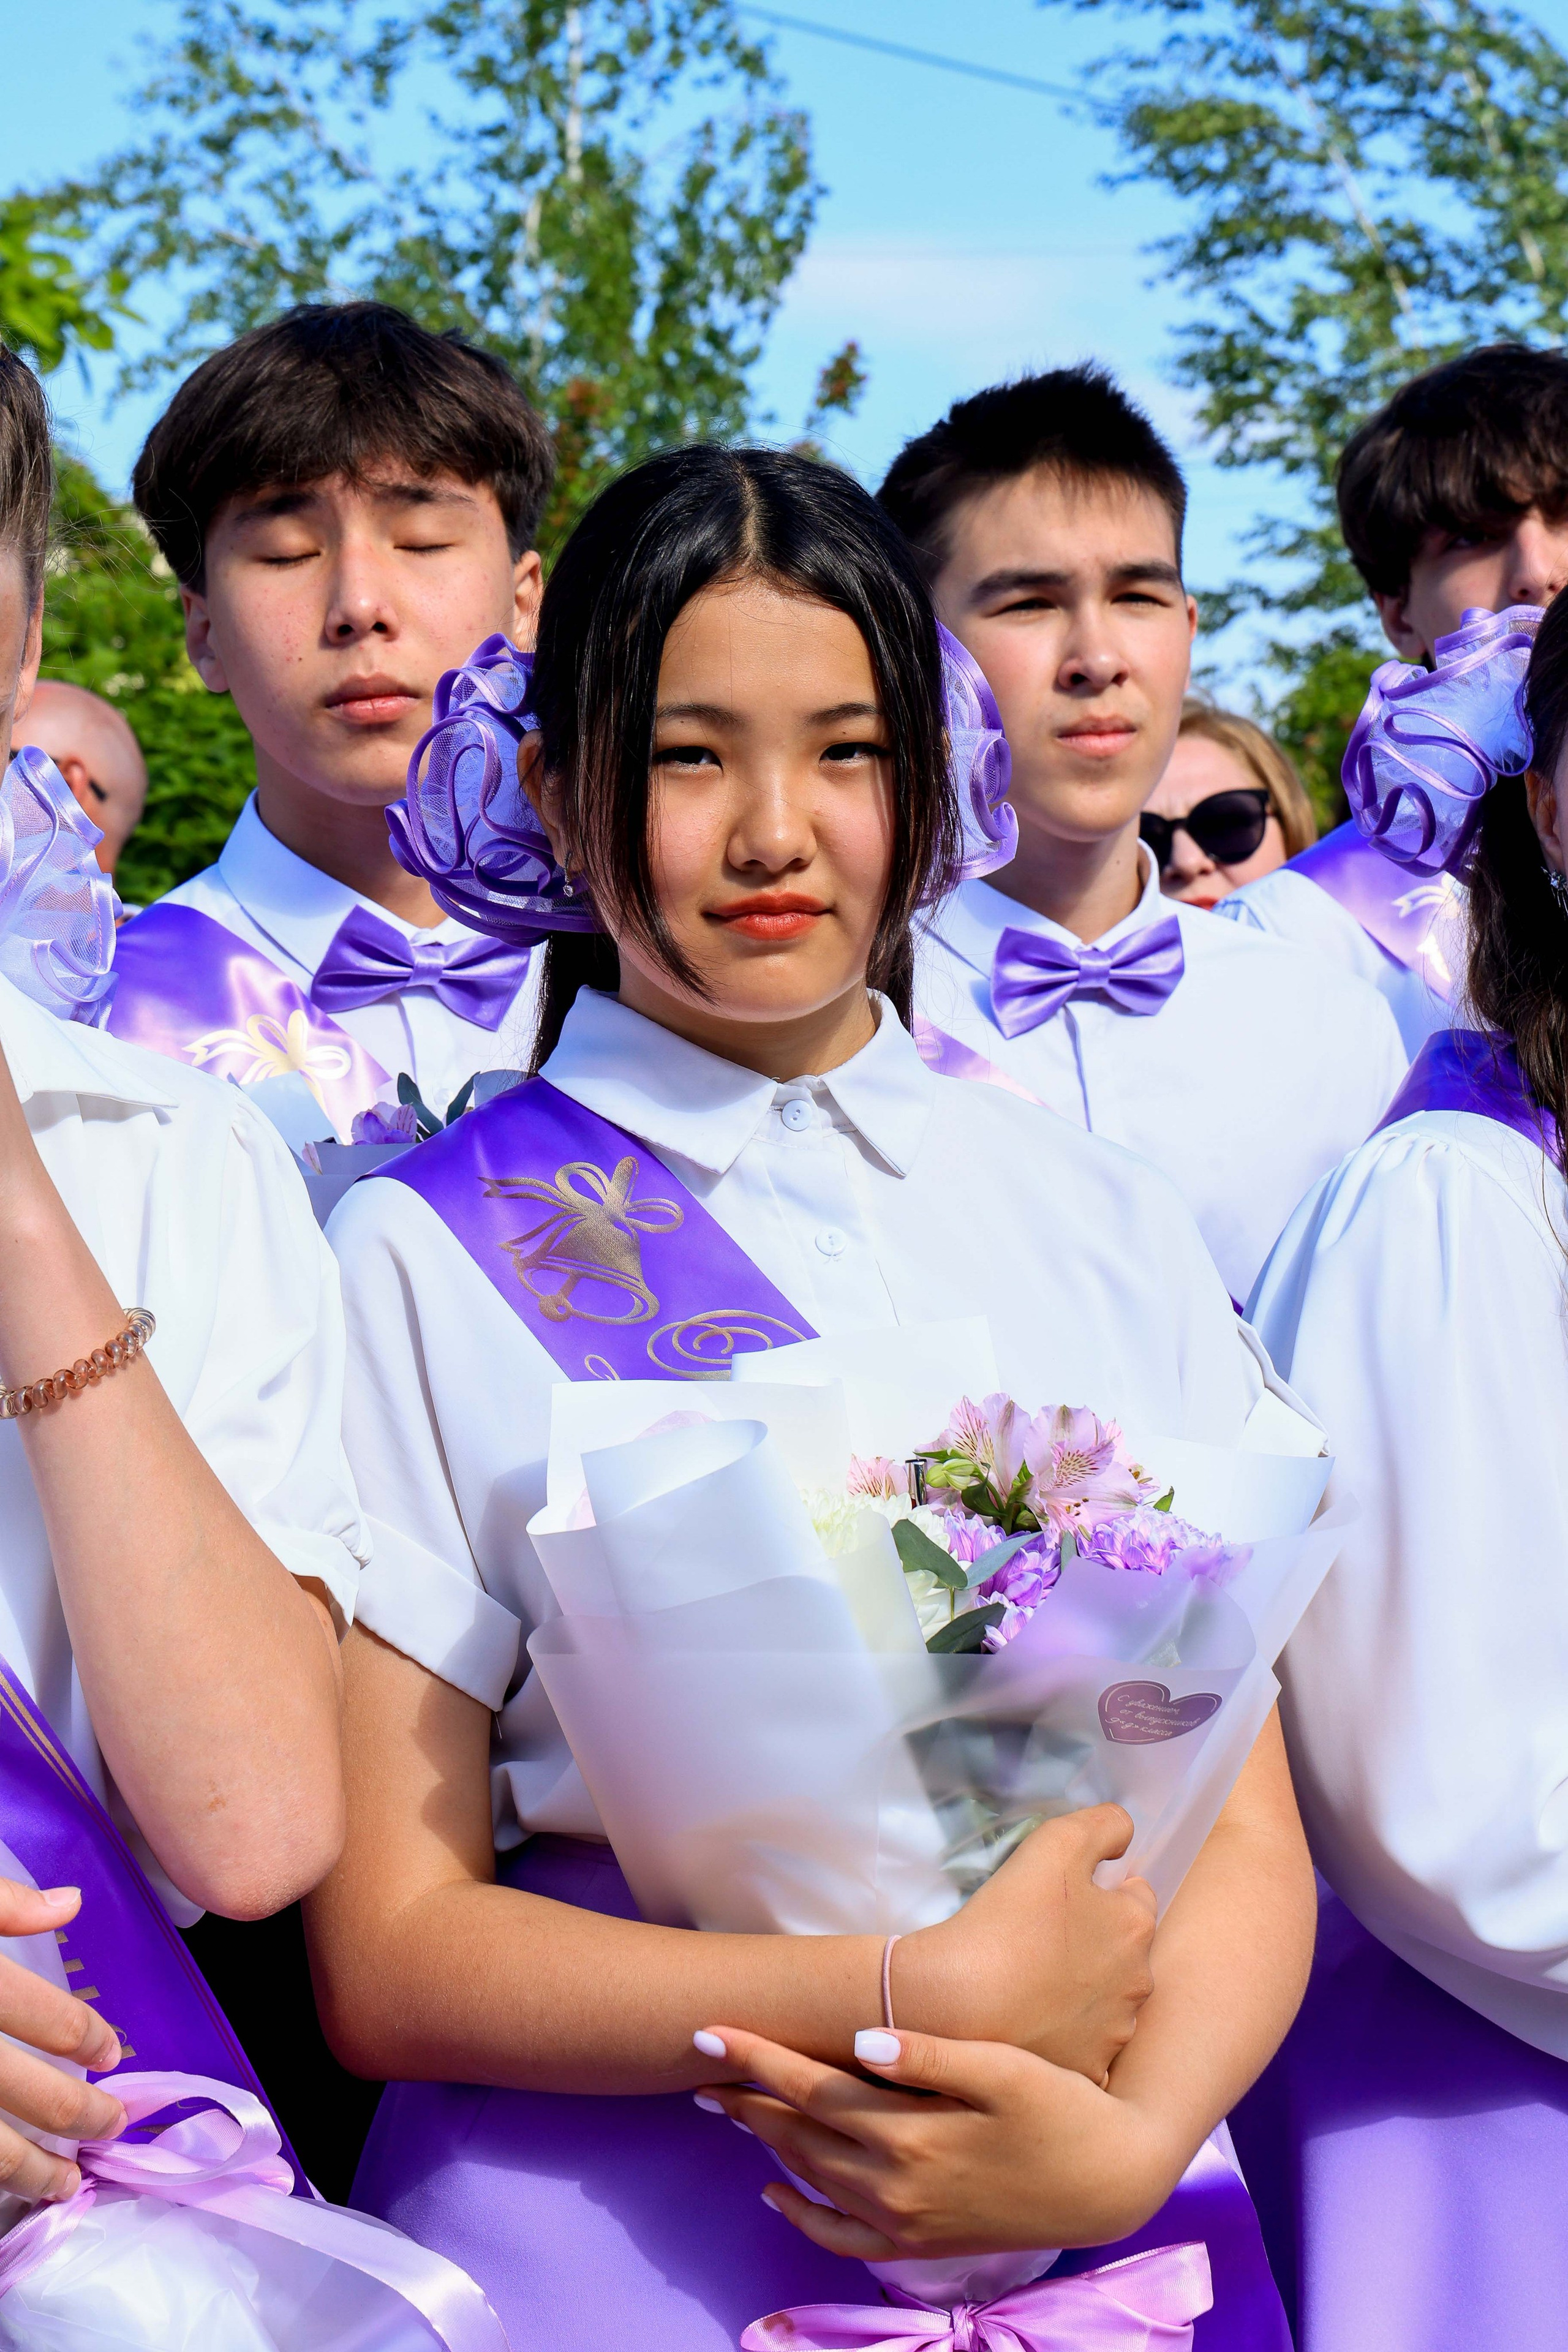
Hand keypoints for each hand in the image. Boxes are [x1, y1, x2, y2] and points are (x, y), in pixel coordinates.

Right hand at [0, 1879, 127, 2202]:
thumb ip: (6, 1903)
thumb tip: (69, 1903)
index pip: (49, 2020)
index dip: (86, 2039)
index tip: (107, 2052)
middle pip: (29, 2094)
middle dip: (76, 2118)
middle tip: (110, 2127)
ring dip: (29, 2172)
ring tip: (63, 2184)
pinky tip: (6, 2178)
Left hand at [692, 2021, 1179, 2259]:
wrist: (1108, 2184)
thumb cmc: (1061, 2109)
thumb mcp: (1003, 2069)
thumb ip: (927, 2056)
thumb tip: (857, 2040)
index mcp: (908, 2132)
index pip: (809, 2085)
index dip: (754, 2055)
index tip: (706, 2029)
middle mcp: (894, 2184)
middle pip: (797, 2132)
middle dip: (744, 2095)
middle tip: (699, 2064)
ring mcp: (904, 2220)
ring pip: (810, 2178)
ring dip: (765, 2141)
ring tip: (728, 2107)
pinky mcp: (920, 2243)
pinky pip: (840, 2236)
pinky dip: (800, 2213)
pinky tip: (777, 2192)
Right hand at [894, 1806, 1156, 2080]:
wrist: (957, 2005)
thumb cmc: (1006, 1919)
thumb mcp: (1055, 1843)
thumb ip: (1103, 1825)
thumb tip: (1126, 1835)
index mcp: (1136, 1928)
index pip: (1136, 1896)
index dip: (1098, 1891)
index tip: (1061, 1900)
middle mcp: (1138, 1985)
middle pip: (1124, 1950)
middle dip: (1095, 1940)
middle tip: (1040, 1937)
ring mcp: (1113, 2035)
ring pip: (1105, 1999)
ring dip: (1081, 1988)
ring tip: (1029, 1979)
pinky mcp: (1086, 2072)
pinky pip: (1082, 2042)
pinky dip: (1064, 2031)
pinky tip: (1028, 2018)